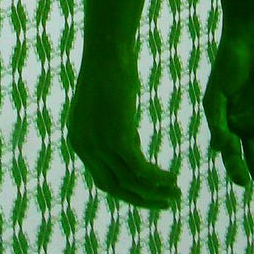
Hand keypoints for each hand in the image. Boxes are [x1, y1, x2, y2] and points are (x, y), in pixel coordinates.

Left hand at [64, 58, 181, 212]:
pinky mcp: (116, 138)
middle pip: (113, 187)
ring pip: (129, 182)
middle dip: (141, 200)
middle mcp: (84, 147)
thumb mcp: (108, 106)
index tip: (148, 195)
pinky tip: (171, 178)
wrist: (107, 49)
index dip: (127, 191)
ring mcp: (99, 144)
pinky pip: (140, 169)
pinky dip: (157, 178)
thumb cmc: (110, 69)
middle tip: (164, 204)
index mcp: (78, 140)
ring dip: (154, 192)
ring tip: (175, 194)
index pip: (103, 178)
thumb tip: (130, 144)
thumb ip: (114, 129)